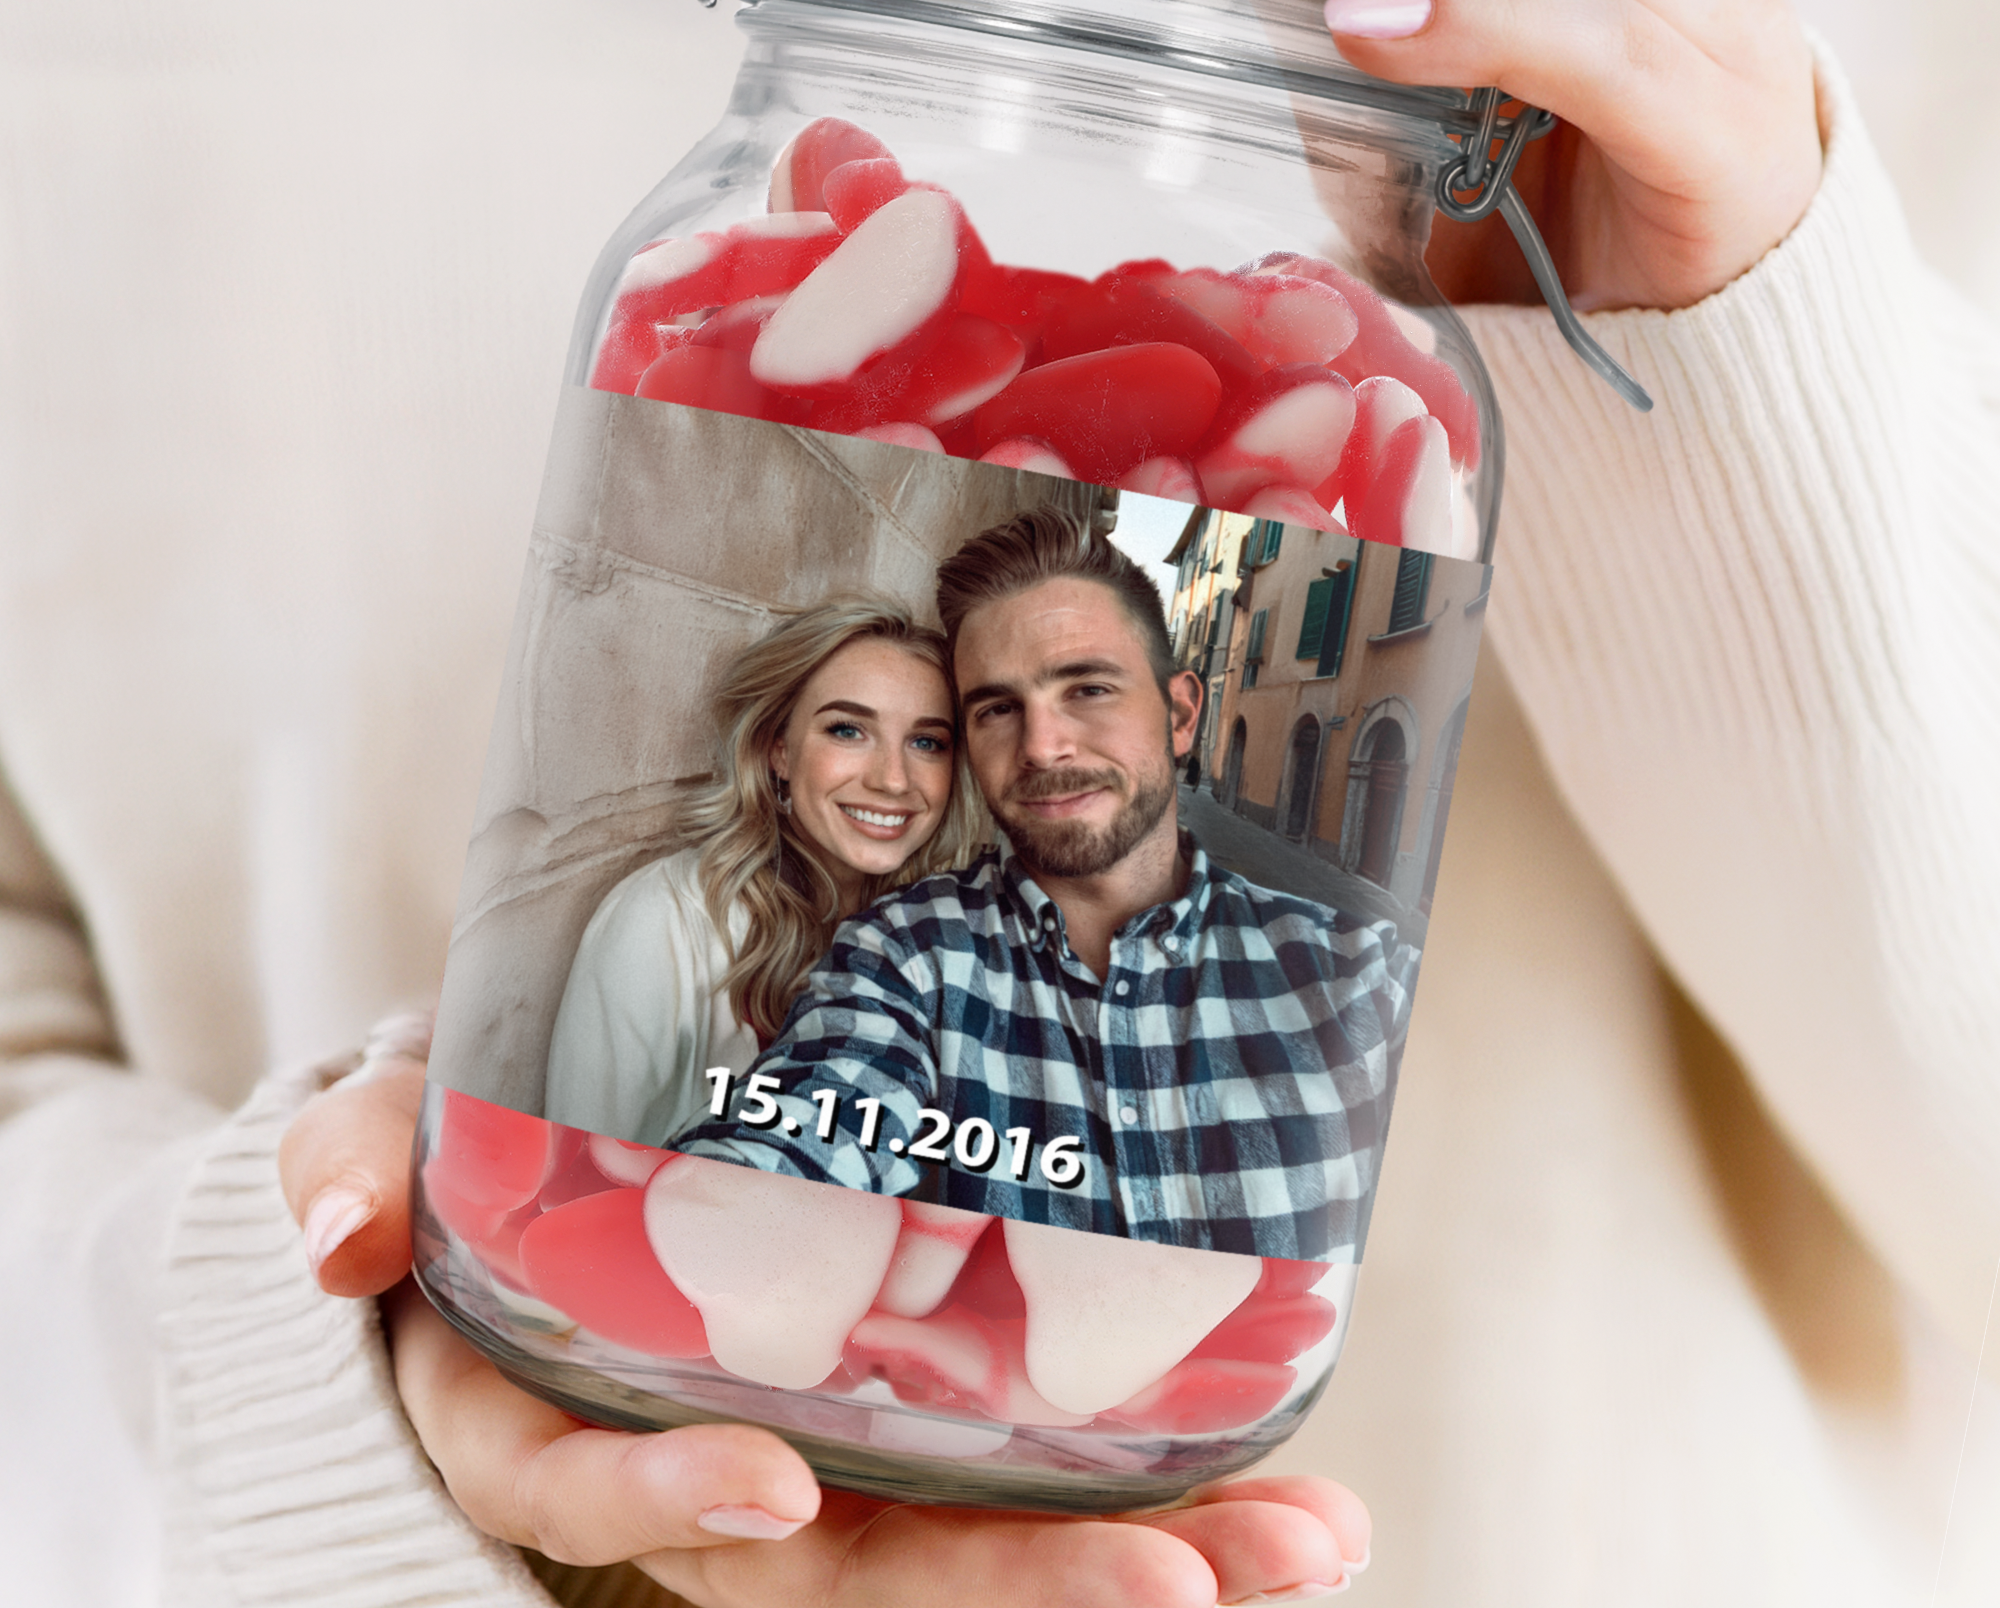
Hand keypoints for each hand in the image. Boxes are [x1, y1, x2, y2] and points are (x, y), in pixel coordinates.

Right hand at [281, 1036, 1370, 1604]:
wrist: (535, 1142)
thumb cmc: (461, 1140)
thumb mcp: (388, 1125)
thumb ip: (354, 1157)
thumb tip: (342, 1231)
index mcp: (553, 1410)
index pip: (595, 1491)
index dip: (670, 1497)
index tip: (778, 1485)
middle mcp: (695, 1465)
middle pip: (838, 1575)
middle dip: (1013, 1591)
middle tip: (1194, 1583)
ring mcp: (812, 1445)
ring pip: (958, 1549)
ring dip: (1137, 1559)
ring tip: (1306, 1541)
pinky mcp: (897, 1406)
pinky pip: (1013, 1477)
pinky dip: (1145, 1490)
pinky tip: (1276, 1484)